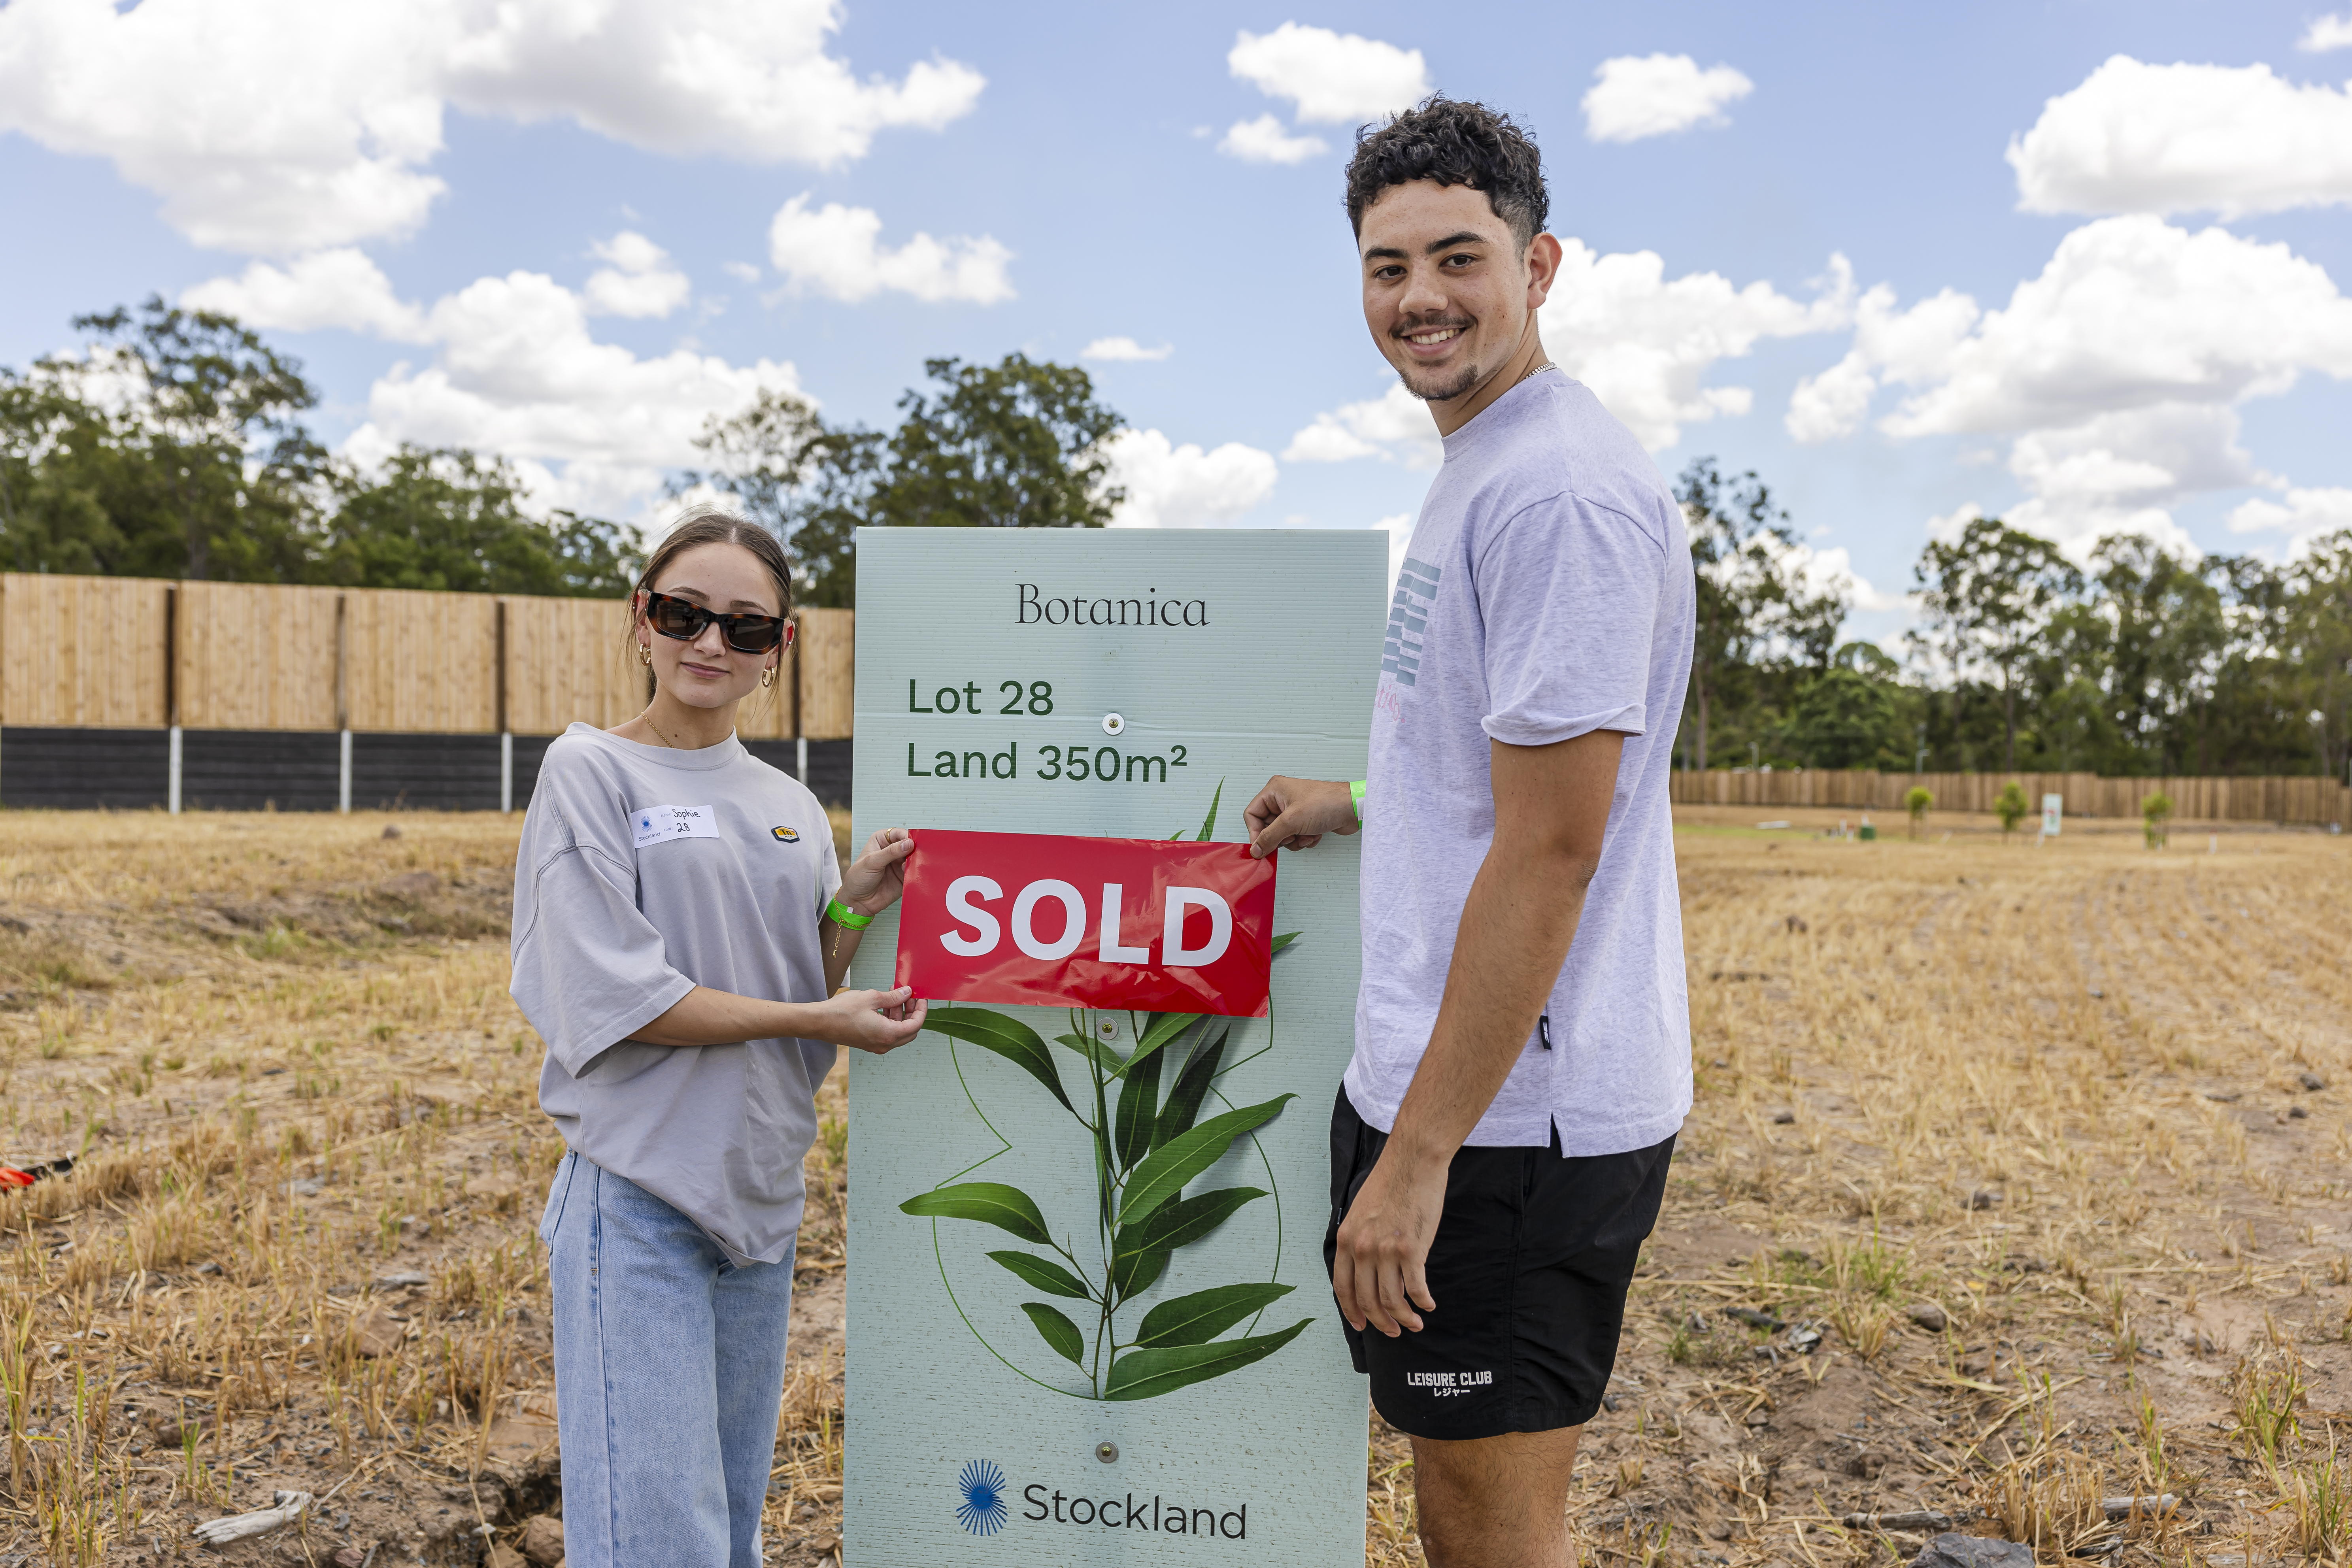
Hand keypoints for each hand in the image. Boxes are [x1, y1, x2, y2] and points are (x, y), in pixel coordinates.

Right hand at [803, 986, 926, 1053]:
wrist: (820, 1022)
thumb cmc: (842, 1011)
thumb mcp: (872, 998)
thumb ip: (893, 997)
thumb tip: (907, 993)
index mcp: (888, 1035)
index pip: (915, 1025)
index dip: (921, 1010)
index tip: (921, 998)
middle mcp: (884, 1044)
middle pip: (909, 1031)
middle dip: (912, 1012)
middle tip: (910, 996)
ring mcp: (875, 1045)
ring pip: (897, 1031)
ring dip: (900, 1014)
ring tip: (895, 995)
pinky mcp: (868, 1042)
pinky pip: (886, 1032)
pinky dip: (889, 1019)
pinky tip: (884, 1004)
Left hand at [836, 827, 915, 914]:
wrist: (858, 902)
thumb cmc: (857, 878)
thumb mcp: (871, 862)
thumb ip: (890, 852)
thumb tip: (908, 843)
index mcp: (881, 841)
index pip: (898, 833)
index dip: (906, 836)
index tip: (911, 842)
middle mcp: (891, 851)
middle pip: (909, 845)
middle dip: (914, 849)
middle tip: (915, 854)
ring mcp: (899, 864)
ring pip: (913, 858)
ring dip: (915, 861)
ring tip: (910, 866)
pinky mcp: (904, 876)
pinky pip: (914, 872)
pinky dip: (916, 872)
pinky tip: (912, 874)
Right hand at [1243, 776, 1360, 858]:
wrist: (1353, 808)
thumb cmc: (1326, 803)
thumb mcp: (1291, 821)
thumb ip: (1269, 837)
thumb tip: (1255, 849)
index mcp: (1275, 790)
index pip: (1252, 814)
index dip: (1255, 832)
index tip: (1261, 847)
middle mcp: (1283, 799)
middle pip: (1267, 827)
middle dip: (1280, 837)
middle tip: (1290, 837)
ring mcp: (1295, 810)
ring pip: (1282, 835)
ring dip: (1294, 840)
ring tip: (1306, 834)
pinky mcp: (1305, 821)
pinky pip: (1295, 837)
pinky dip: (1304, 839)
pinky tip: (1315, 834)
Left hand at [1330, 1146, 1445, 1335]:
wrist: (1412, 1162)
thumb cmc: (1390, 1183)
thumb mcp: (1361, 1212)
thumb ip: (1360, 1240)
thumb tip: (1366, 1269)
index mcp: (1346, 1239)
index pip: (1343, 1288)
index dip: (1352, 1312)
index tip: (1361, 1325)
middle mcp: (1362, 1248)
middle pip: (1367, 1299)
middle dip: (1380, 1322)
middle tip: (1392, 1331)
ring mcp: (1386, 1250)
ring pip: (1392, 1300)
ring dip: (1404, 1318)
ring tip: (1414, 1324)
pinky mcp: (1411, 1249)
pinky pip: (1415, 1288)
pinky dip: (1422, 1302)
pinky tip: (1428, 1305)